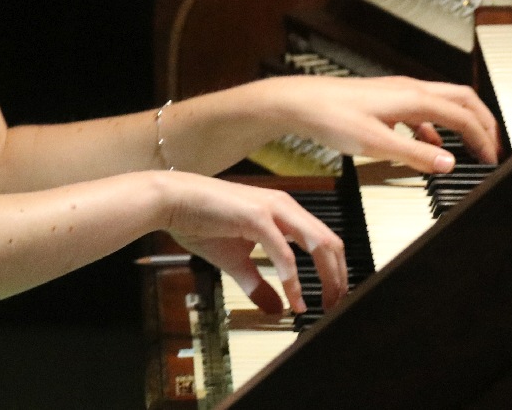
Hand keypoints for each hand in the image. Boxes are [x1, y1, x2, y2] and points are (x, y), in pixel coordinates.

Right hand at [163, 173, 346, 315]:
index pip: (324, 240)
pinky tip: (293, 299)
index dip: (335, 271)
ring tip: (323, 304)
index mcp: (283, 212)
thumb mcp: (235, 262)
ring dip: (327, 278)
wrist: (172, 201)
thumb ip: (258, 284)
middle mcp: (284, 206)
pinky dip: (293, 280)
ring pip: (318, 244)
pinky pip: (285, 254)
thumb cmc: (200, 222)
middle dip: (339, 278)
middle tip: (335, 306)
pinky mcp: (257, 216)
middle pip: (331, 243)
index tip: (332, 298)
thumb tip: (277, 309)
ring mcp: (273, 209)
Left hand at [246, 75, 500, 169]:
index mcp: (412, 97)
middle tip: (493, 149)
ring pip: (442, 104)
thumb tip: (449, 162)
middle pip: (461, 100)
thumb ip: (414, 154)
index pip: (463, 115)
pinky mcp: (383, 102)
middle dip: (482, 123)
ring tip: (470, 148)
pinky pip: (421, 112)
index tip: (492, 160)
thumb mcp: (374, 143)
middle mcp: (408, 90)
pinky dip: (434, 128)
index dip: (483, 138)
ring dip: (460, 124)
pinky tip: (429, 146)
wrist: (297, 103)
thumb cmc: (329, 116)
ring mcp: (396, 94)